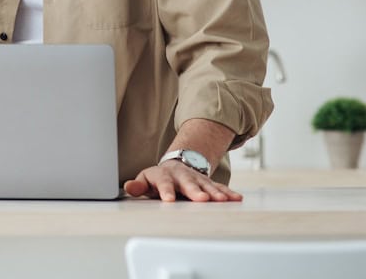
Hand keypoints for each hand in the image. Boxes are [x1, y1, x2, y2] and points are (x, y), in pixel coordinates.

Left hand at [123, 160, 242, 201]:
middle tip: (202, 199)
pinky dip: (228, 193)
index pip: (164, 183)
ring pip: (207, 185)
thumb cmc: (159, 179)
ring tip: (222, 200)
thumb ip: (138, 186)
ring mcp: (196, 178)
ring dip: (215, 193)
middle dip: (195, 191)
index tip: (169, 200)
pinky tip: (236, 198)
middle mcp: (182, 175)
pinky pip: (219, 187)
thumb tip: (128, 187)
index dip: (166, 191)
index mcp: (164, 175)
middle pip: (188, 183)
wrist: (176, 166)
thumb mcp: (146, 180)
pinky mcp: (208, 183)